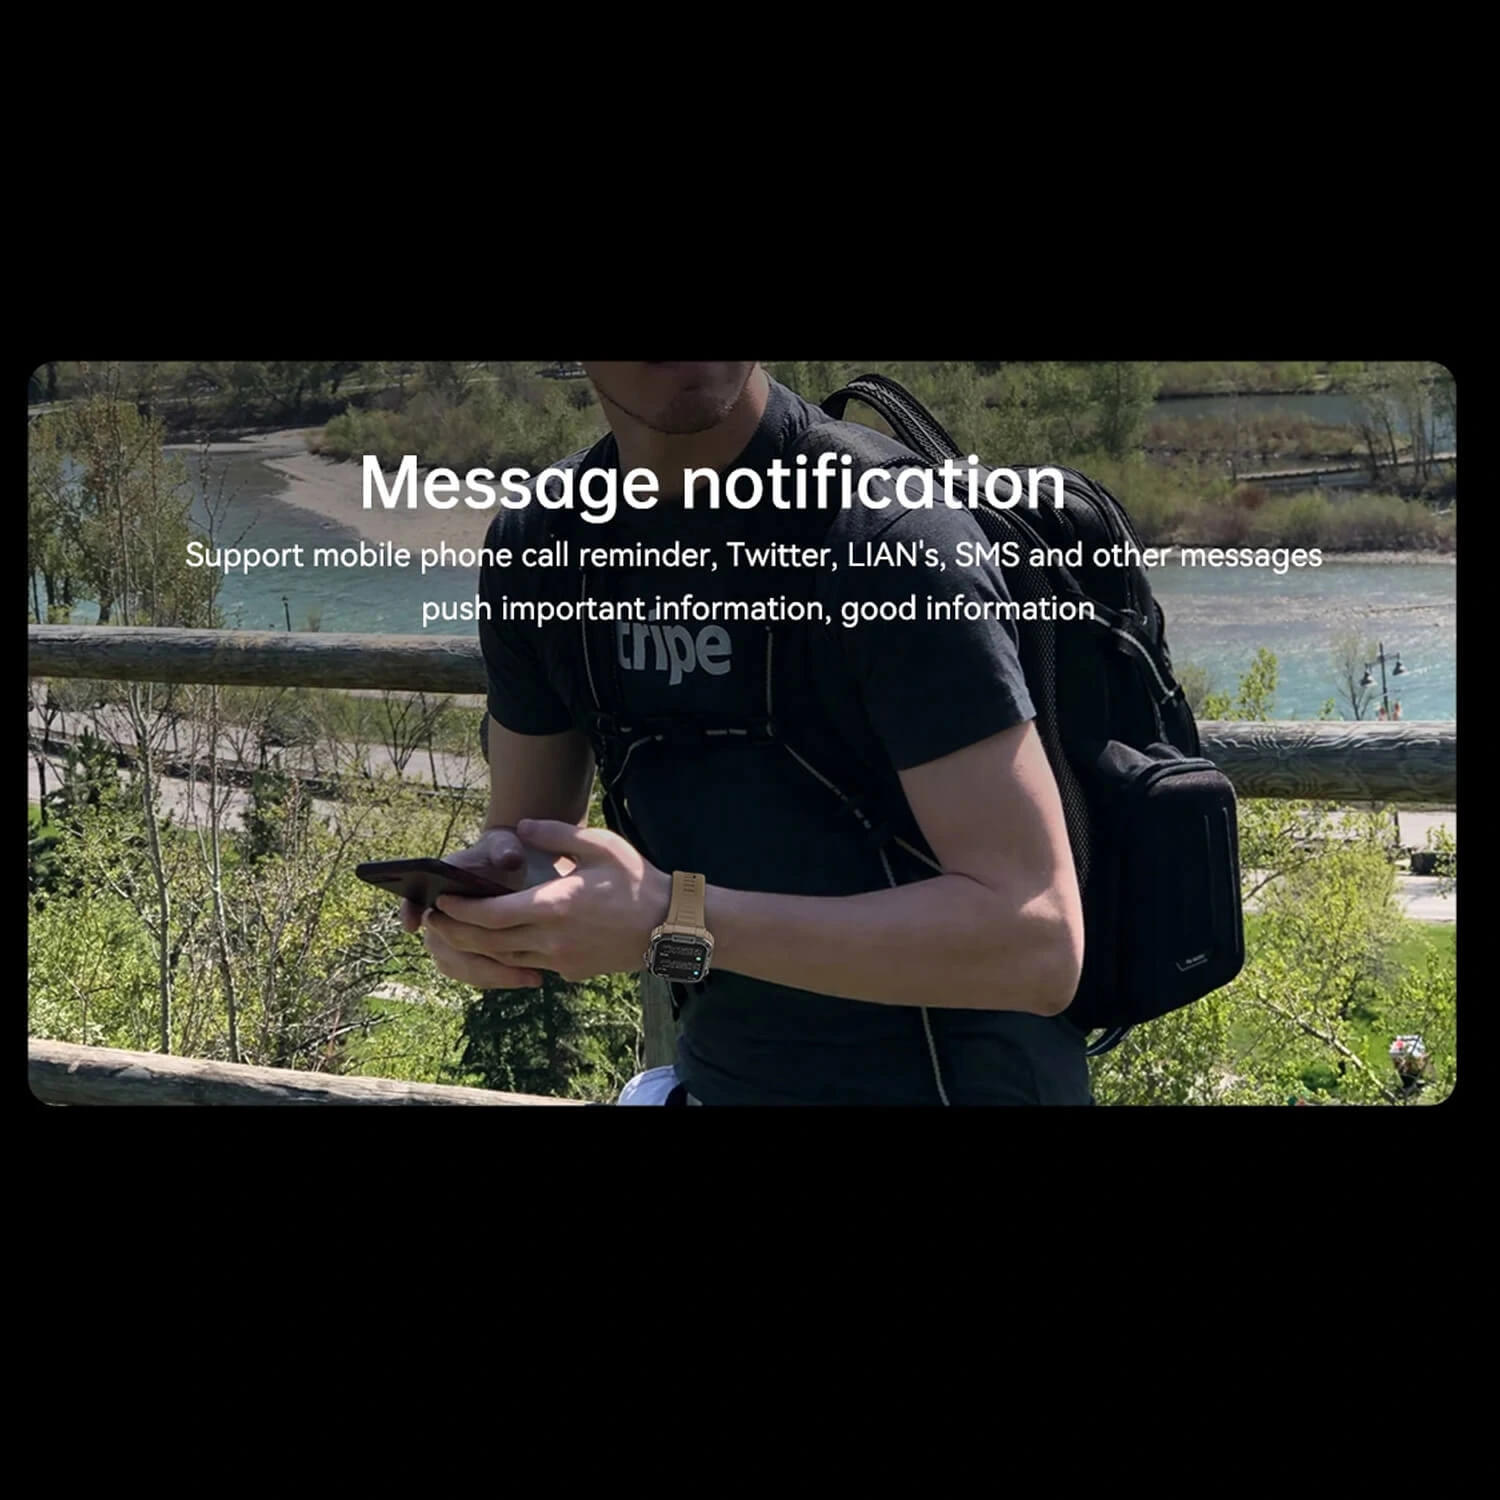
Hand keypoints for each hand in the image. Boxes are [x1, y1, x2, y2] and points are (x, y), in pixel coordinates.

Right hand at [403, 827, 544, 988]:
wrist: (506, 870)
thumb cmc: (500, 853)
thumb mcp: (504, 845)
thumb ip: (505, 849)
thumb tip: (509, 858)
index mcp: (436, 884)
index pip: (411, 898)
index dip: (408, 910)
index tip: (413, 923)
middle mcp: (435, 915)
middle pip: (439, 943)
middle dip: (475, 960)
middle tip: (514, 967)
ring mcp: (446, 937)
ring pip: (456, 965)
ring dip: (491, 975)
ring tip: (529, 976)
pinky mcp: (462, 954)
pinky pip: (471, 974)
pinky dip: (496, 979)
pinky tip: (526, 977)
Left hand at [420, 819, 670, 987]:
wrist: (669, 925)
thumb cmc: (636, 881)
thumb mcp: (599, 845)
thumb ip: (555, 834)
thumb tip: (521, 827)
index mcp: (553, 906)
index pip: (490, 914)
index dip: (460, 910)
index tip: (440, 901)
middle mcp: (550, 939)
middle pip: (487, 942)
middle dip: (454, 932)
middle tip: (432, 921)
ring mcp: (560, 960)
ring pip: (504, 958)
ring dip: (475, 947)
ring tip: (456, 932)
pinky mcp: (571, 971)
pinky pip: (529, 964)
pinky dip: (507, 956)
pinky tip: (499, 943)